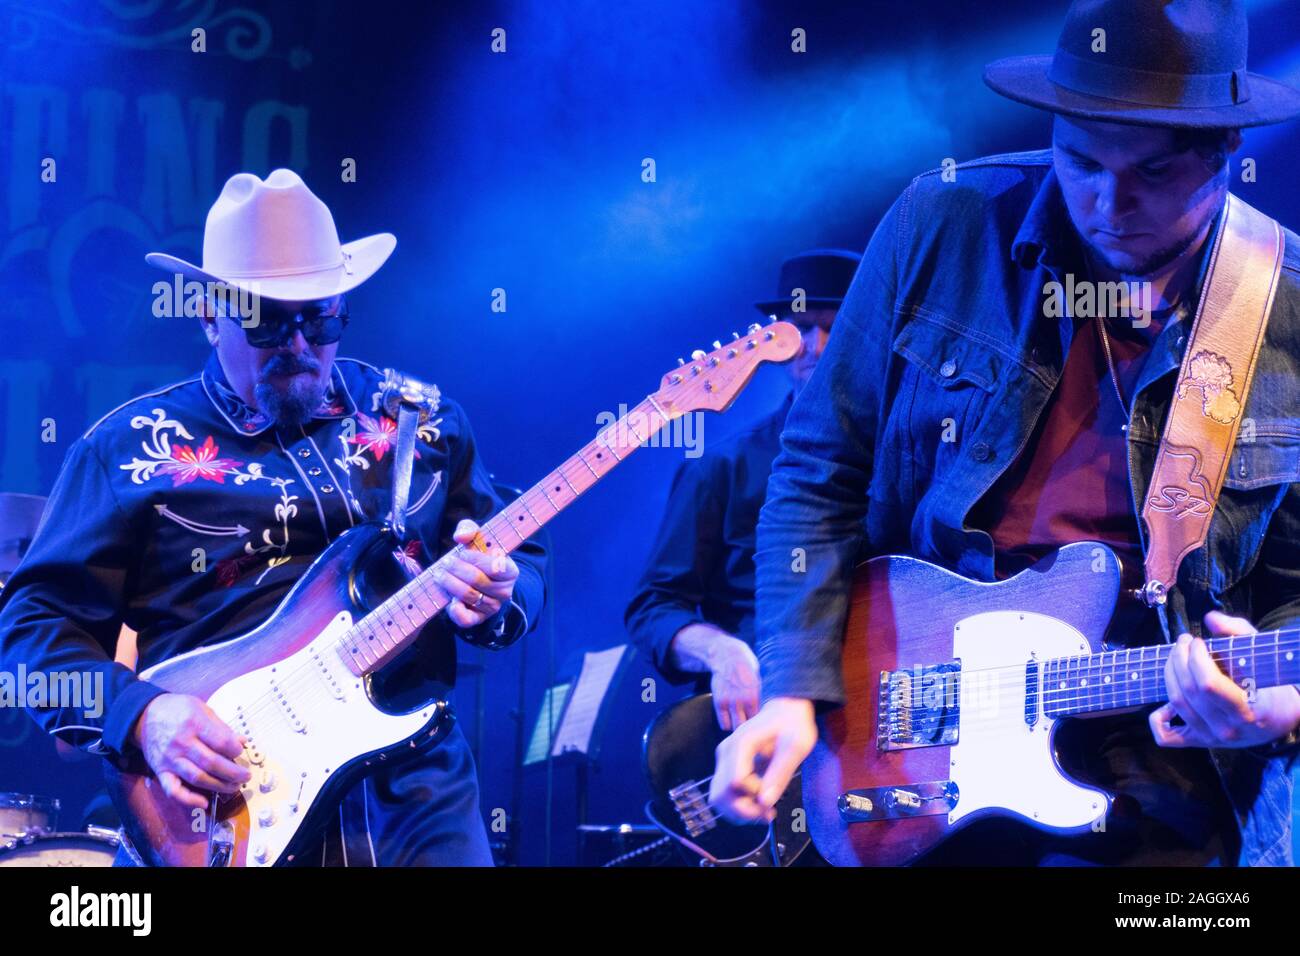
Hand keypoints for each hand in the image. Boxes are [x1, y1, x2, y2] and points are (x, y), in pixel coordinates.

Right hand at [131, 693, 249, 809]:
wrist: (144, 716)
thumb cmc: (177, 710)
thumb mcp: (201, 709)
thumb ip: (221, 727)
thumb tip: (242, 741)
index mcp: (194, 723)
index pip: (220, 741)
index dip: (235, 750)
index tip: (241, 752)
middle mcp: (181, 743)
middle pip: (211, 763)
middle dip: (233, 772)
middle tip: (245, 776)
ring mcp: (170, 759)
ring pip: (197, 778)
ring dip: (219, 786)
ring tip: (234, 787)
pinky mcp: (161, 772)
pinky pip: (173, 790)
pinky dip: (189, 800)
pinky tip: (204, 803)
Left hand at [432, 519, 518, 628]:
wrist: (478, 577)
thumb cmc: (477, 555)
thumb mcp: (476, 537)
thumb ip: (469, 529)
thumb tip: (461, 537)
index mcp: (510, 571)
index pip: (494, 566)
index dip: (475, 559)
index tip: (462, 552)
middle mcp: (505, 591)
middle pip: (477, 580)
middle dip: (456, 569)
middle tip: (445, 562)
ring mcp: (492, 606)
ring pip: (469, 596)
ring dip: (450, 583)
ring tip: (439, 574)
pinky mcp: (478, 619)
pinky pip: (467, 619)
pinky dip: (455, 610)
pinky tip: (449, 599)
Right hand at [708, 637, 760, 731]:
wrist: (727, 656)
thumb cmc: (747, 666)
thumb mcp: (761, 678)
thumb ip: (765, 695)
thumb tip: (775, 709)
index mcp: (756, 695)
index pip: (762, 720)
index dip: (763, 725)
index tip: (764, 726)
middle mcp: (743, 700)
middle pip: (750, 726)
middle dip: (752, 729)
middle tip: (753, 729)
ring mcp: (730, 702)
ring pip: (736, 728)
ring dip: (739, 728)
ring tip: (742, 725)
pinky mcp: (719, 702)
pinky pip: (724, 724)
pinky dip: (727, 724)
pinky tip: (731, 719)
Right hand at [709, 697, 816, 823]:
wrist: (785, 710)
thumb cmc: (793, 725)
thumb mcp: (796, 746)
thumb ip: (780, 773)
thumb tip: (766, 802)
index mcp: (742, 744)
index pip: (736, 782)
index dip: (754, 796)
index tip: (774, 797)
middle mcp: (726, 751)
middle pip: (721, 793)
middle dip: (743, 811)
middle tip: (767, 814)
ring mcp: (724, 758)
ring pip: (717, 797)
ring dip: (738, 811)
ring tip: (761, 811)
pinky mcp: (726, 764)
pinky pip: (723, 792)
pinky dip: (737, 804)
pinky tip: (755, 802)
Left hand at [1150, 610, 1299, 748]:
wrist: (1280, 718)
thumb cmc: (1269, 682)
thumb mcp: (1261, 654)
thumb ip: (1239, 632)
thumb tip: (1211, 619)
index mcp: (1248, 710)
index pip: (1208, 685)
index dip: (1195, 658)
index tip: (1197, 641)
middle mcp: (1228, 729)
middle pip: (1188, 690)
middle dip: (1179, 658)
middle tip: (1183, 641)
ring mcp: (1211, 738)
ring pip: (1176, 703)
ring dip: (1169, 674)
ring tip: (1175, 655)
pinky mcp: (1198, 741)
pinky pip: (1166, 736)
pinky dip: (1157, 718)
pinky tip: (1164, 701)